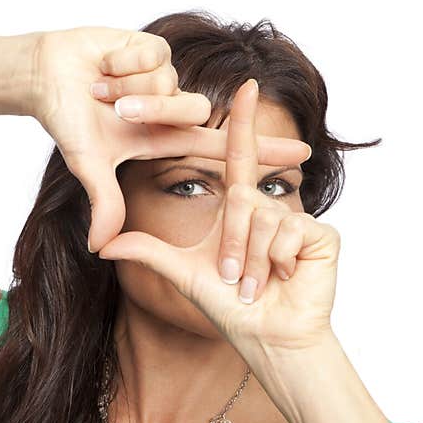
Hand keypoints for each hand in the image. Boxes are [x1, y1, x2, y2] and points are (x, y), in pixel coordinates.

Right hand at [30, 27, 311, 251]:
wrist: (45, 74)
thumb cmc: (67, 118)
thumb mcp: (89, 163)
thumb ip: (105, 202)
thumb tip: (100, 247)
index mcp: (162, 136)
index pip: (220, 147)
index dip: (261, 151)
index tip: (304, 156)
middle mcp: (170, 107)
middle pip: (190, 112)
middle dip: (148, 110)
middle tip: (111, 108)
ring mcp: (166, 76)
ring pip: (170, 85)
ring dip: (127, 88)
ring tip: (99, 87)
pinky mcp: (156, 46)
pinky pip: (153, 57)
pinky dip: (122, 63)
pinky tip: (105, 63)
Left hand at [96, 79, 339, 352]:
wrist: (267, 338)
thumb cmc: (229, 307)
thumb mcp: (182, 273)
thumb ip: (146, 251)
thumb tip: (100, 244)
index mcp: (239, 208)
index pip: (236, 156)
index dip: (241, 121)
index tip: (245, 84)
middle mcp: (268, 207)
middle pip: (242, 201)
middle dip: (233, 249)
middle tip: (233, 280)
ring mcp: (297, 219)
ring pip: (262, 220)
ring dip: (252, 261)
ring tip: (256, 285)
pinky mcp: (321, 235)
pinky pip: (290, 233)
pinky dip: (278, 262)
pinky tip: (285, 279)